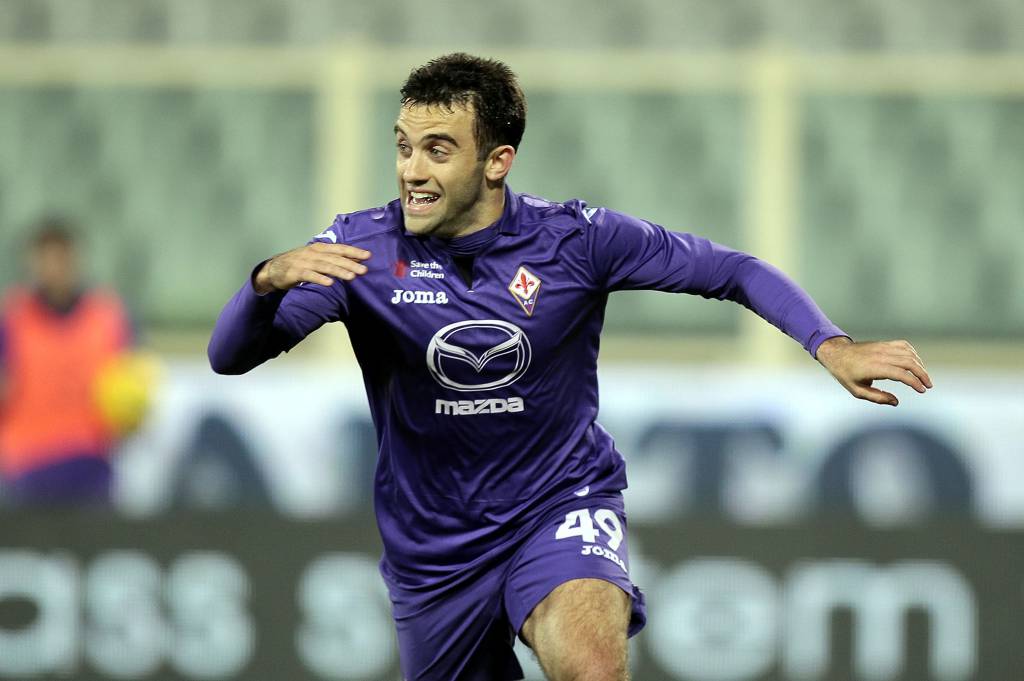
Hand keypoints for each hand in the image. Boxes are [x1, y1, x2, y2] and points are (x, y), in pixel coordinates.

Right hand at [254, 243, 370, 293]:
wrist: (273, 269)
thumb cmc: (299, 263)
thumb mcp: (316, 258)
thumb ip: (333, 259)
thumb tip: (354, 262)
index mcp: (319, 248)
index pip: (340, 248)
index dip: (354, 252)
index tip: (368, 256)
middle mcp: (313, 253)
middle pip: (335, 258)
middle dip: (350, 263)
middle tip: (364, 270)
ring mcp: (304, 262)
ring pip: (325, 266)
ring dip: (339, 271)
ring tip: (352, 277)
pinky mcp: (296, 272)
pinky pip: (310, 275)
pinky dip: (320, 279)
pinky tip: (330, 283)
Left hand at [815, 336, 932, 406]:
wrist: (836, 353)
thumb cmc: (845, 374)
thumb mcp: (857, 391)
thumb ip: (877, 397)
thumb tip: (896, 402)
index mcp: (874, 368)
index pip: (901, 373)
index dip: (914, 382)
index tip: (922, 390)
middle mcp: (881, 355)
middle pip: (909, 362)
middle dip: (922, 374)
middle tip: (928, 386)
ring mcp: (883, 347)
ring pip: (909, 353)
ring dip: (920, 364)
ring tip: (923, 377)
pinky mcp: (883, 343)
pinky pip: (903, 345)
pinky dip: (913, 353)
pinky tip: (915, 362)